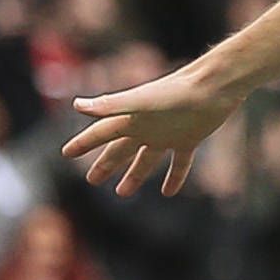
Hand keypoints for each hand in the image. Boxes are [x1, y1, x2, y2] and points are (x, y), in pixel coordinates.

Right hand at [64, 61, 237, 194]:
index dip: (83, 143)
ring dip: (134, 175)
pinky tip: (168, 192)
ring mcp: (167, 134)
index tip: (66, 153)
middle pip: (120, 150)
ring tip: (122, 193)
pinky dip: (174, 177)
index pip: (100, 134)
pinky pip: (179, 163)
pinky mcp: (189, 139)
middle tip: (91, 180)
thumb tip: (77, 105)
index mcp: (130, 118)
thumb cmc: (175, 92)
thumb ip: (110, 105)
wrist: (213, 86)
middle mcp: (146, 127)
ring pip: (146, 160)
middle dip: (105, 164)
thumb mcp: (140, 101)